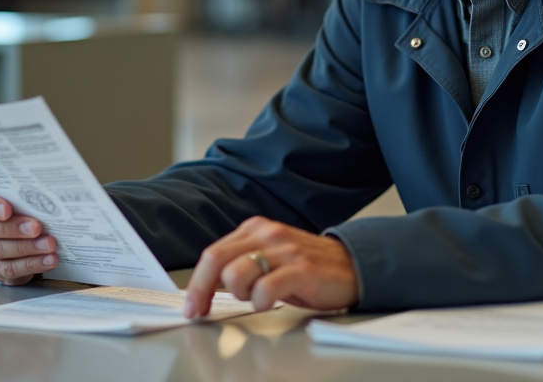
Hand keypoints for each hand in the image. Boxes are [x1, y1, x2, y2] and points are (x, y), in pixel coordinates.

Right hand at [0, 188, 57, 284]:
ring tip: (49, 243)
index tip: (6, 208)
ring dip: (27, 247)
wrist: (29, 235)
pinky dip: (32, 264)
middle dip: (12, 228)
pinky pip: (11, 270)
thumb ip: (21, 195)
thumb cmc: (22, 211)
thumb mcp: (19, 200)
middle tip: (36, 227)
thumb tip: (45, 190)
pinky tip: (49, 259)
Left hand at [184, 216, 358, 317]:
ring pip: (237, 275)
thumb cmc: (307, 267)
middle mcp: (268, 234)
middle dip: (202, 291)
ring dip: (242, 295)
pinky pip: (266, 289)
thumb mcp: (269, 257)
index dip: (197, 283)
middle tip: (202, 312)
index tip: (191, 305)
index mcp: (256, 229)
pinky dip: (262, 302)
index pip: (213, 253)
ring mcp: (285, 250)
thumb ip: (241, 263)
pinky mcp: (302, 269)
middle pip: (217, 261)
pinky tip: (272, 302)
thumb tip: (207, 286)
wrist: (351, 265)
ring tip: (259, 298)